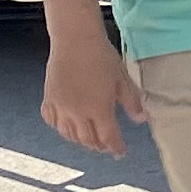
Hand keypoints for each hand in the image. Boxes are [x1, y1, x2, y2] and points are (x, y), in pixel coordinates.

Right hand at [41, 22, 142, 155]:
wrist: (75, 39)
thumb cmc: (101, 56)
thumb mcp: (122, 79)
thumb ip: (131, 102)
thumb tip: (141, 119)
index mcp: (99, 110)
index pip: (108, 138)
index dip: (115, 147)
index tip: (120, 153)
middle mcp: (77, 114)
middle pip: (87, 140)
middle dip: (99, 146)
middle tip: (106, 146)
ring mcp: (61, 108)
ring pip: (69, 134)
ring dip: (81, 140)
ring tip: (90, 139)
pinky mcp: (49, 99)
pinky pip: (53, 122)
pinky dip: (61, 128)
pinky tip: (67, 125)